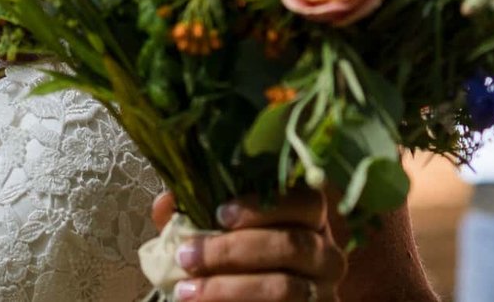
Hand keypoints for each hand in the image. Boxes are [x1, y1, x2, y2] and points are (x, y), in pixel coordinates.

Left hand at [152, 190, 345, 300]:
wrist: (249, 300)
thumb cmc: (236, 259)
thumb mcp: (218, 231)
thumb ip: (196, 213)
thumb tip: (167, 203)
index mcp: (309, 219)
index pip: (307, 200)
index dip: (265, 205)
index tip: (221, 213)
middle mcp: (326, 254)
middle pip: (292, 245)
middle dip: (232, 250)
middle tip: (187, 255)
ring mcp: (324, 291)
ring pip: (284, 288)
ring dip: (229, 288)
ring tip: (187, 290)